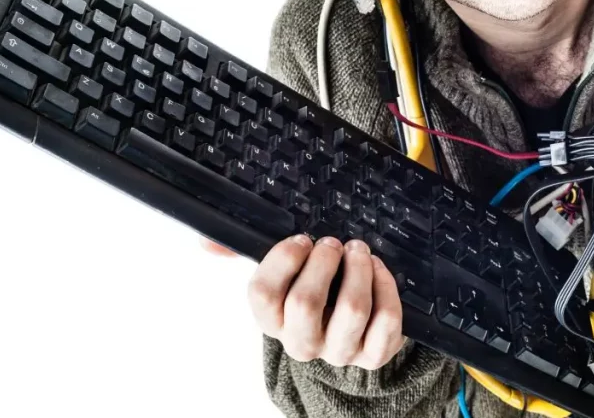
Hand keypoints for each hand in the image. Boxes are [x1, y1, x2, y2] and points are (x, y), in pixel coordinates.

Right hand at [248, 234, 404, 368]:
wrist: (351, 331)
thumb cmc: (314, 291)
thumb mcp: (282, 275)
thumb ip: (242, 254)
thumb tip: (208, 242)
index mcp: (273, 321)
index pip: (262, 295)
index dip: (282, 260)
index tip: (301, 240)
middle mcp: (302, 342)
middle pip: (305, 303)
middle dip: (323, 262)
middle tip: (333, 243)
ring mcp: (339, 351)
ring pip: (351, 310)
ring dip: (358, 270)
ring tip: (358, 250)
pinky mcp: (374, 354)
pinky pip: (385, 320)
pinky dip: (386, 287)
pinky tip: (378, 270)